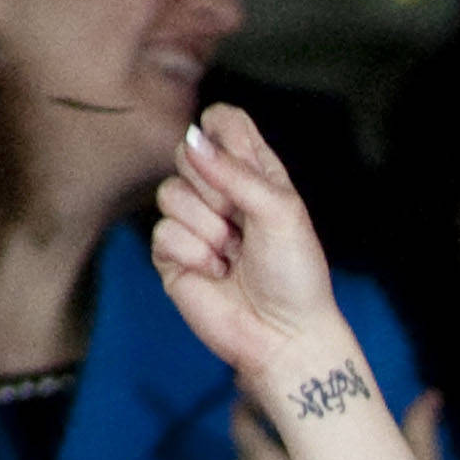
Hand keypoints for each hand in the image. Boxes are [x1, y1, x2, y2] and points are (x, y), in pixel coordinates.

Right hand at [149, 106, 360, 393]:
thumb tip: (192, 138)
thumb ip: (236, 172)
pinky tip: (217, 273)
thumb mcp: (280, 211)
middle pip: (188, 153)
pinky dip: (194, 255)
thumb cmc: (295, 275)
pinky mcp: (173, 255)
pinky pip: (163, 232)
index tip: (235, 157)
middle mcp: (222, 193)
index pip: (223, 124)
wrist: (284, 336)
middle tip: (242, 223)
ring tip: (233, 255)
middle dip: (215, 188)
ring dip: (208, 229)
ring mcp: (195, 223)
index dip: (220, 130)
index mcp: (256, 174)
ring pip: (170, 193)